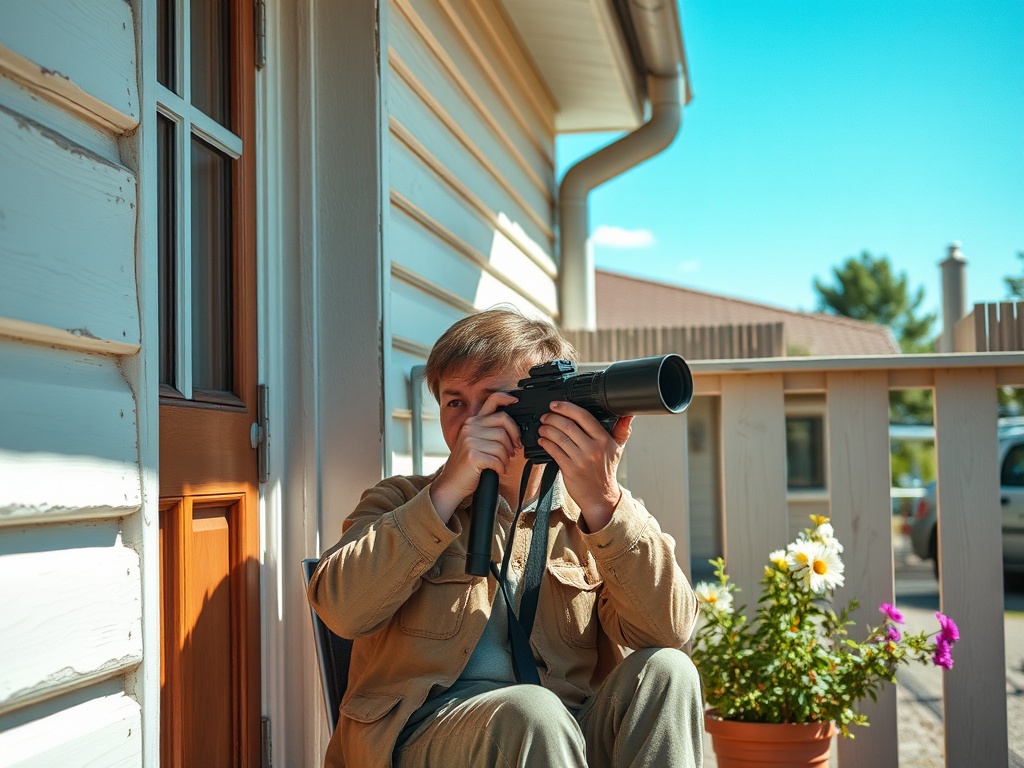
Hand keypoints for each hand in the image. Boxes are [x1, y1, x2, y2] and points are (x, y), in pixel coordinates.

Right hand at [429, 391, 522, 521]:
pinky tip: (497, 471)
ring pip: (502, 444)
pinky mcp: (472, 455)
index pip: (491, 401)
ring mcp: (469, 441)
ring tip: (501, 464)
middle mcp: (470, 428)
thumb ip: (488, 431)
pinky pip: (497, 459)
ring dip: (506, 458)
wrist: (451, 483)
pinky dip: (501, 468)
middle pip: (503, 423)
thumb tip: (513, 430)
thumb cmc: (467, 465)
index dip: (506, 398)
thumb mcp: (475, 442)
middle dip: (514, 438)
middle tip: (514, 450)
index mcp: (472, 422)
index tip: (515, 401)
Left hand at [537, 401, 632, 530]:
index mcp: (604, 440)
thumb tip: (628, 416)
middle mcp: (593, 448)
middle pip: (568, 425)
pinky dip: (546, 443)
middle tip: (545, 416)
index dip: (567, 408)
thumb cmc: (606, 471)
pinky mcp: (570, 469)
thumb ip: (621, 431)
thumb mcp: (617, 449)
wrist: (600, 496)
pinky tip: (542, 440)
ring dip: (547, 430)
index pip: (584, 416)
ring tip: (542, 427)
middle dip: (553, 418)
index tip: (556, 404)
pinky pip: (554, 451)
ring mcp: (581, 459)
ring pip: (559, 438)